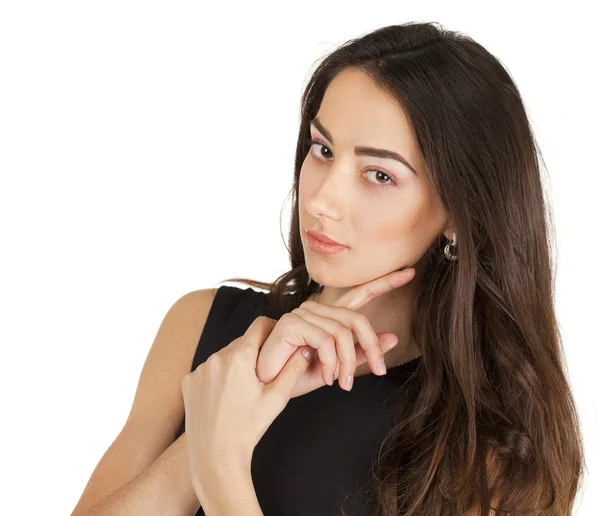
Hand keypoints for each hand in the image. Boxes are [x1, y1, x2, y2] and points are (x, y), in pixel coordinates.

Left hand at [181, 315, 313, 498]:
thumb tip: (306, 348)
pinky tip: (225, 397)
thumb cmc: (249, 429)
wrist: (215, 456)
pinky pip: (208, 369)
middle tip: (264, 373)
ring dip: (235, 365)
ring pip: (225, 356)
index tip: (278, 338)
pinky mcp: (188, 381)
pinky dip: (218, 377)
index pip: (260, 325)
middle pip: (242, 342)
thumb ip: (294, 369)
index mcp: (240, 357)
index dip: (272, 328)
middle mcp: (216, 357)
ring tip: (244, 390)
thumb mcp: (277, 399)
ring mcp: (200, 369)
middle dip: (254, 353)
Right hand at [255, 268, 415, 397]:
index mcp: (329, 316)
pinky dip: (331, 364)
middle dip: (372, 347)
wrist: (266, 386)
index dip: (385, 282)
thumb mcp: (338, 366)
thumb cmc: (297, 375)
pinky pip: (325, 341)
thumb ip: (362, 352)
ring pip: (343, 334)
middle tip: (379, 371)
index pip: (361, 293)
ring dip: (348, 364)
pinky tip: (326, 377)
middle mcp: (316, 308)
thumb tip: (393, 337)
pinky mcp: (291, 324)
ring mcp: (302, 313)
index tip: (410, 272)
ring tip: (343, 384)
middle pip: (358, 319)